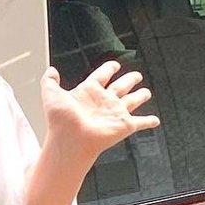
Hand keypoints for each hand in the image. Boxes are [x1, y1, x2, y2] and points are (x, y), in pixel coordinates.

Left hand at [41, 61, 159, 164]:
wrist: (69, 140)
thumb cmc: (60, 120)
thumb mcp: (51, 94)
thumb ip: (49, 80)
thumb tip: (50, 70)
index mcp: (89, 92)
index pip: (102, 75)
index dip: (108, 69)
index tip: (114, 65)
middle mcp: (103, 101)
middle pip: (120, 86)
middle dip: (129, 80)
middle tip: (136, 76)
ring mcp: (114, 113)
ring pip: (132, 101)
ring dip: (140, 96)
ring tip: (146, 92)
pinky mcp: (124, 125)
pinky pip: (140, 122)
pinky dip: (149, 121)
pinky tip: (155, 121)